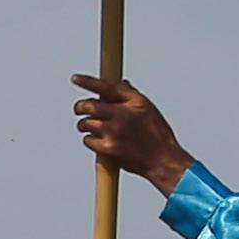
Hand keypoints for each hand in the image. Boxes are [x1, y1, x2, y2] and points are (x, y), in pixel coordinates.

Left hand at [72, 73, 189, 192]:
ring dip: (85, 125)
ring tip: (92, 128)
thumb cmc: (158, 135)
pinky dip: (90, 140)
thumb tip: (122, 84)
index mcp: (134, 102)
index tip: (75, 79)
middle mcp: (123, 114)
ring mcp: (114, 131)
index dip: (88, 82)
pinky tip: (99, 141)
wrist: (163, 160)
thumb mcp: (148, 109)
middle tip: (79, 110)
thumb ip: (132, 96)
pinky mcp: (108, 148)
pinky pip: (88, 140)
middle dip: (80, 107)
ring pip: (85, 123)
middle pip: (89, 105)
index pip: (106, 87)